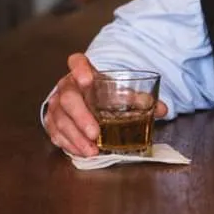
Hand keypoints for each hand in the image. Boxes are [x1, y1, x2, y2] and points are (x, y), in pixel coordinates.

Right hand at [43, 53, 167, 157]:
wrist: (84, 99)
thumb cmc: (104, 95)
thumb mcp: (121, 93)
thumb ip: (140, 99)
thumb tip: (162, 109)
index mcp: (83, 72)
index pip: (76, 62)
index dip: (80, 69)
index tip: (88, 79)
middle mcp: (66, 86)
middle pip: (67, 98)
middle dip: (80, 117)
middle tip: (95, 133)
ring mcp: (56, 104)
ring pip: (59, 119)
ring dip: (75, 137)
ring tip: (91, 150)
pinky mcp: (51, 121)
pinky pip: (55, 133)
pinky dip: (68, 144)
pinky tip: (81, 152)